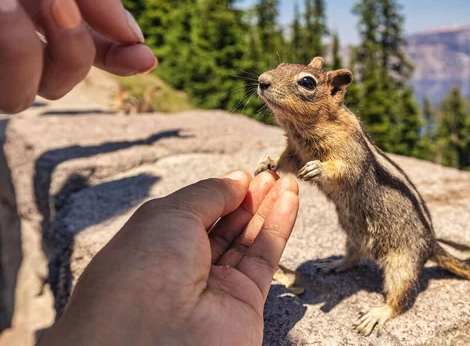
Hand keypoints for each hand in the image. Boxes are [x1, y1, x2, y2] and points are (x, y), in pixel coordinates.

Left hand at [0, 0, 156, 112]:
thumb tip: (134, 37)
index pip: (81, 35)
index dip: (117, 54)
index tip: (144, 57)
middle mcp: (3, 15)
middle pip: (58, 76)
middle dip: (75, 52)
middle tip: (60, 3)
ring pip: (23, 95)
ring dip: (25, 52)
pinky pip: (6, 91)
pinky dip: (11, 50)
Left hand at [39, 170, 298, 345]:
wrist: (154, 337)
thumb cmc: (145, 269)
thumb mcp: (171, 215)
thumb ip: (209, 194)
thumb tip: (237, 180)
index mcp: (157, 245)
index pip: (195, 214)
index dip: (221, 193)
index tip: (245, 175)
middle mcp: (185, 267)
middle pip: (225, 226)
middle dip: (249, 198)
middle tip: (272, 175)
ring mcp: (216, 286)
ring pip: (248, 240)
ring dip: (269, 208)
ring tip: (286, 181)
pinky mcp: (245, 301)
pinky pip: (265, 257)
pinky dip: (279, 227)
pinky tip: (290, 200)